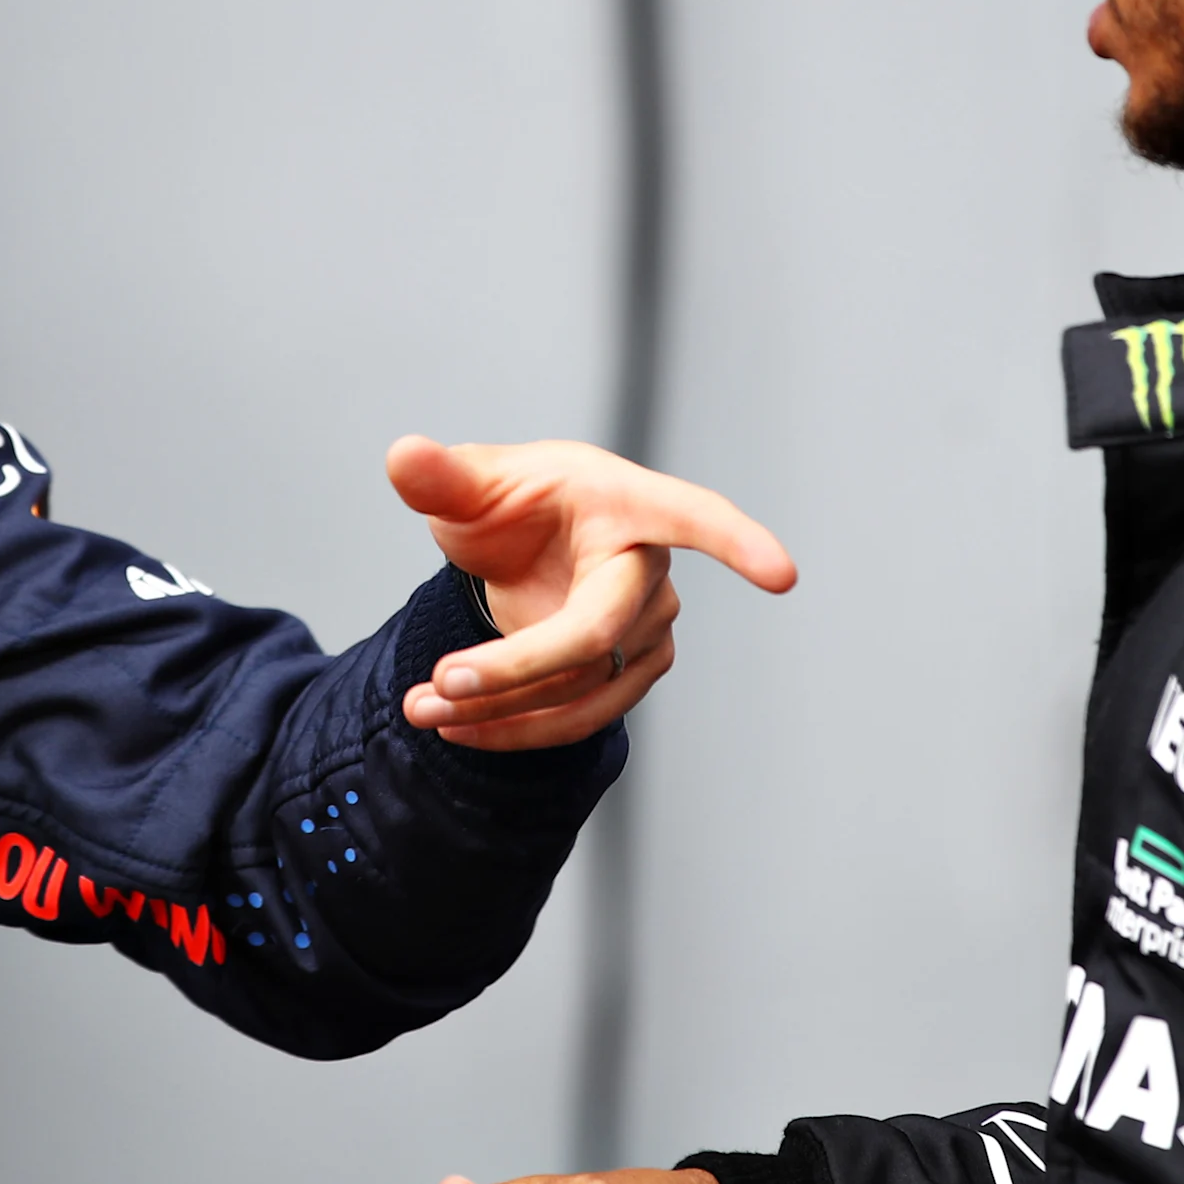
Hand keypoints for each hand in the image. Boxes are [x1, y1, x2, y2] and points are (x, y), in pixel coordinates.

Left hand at [387, 437, 796, 749]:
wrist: (523, 550)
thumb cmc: (512, 502)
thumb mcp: (470, 484)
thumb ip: (440, 476)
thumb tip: (401, 455)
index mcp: (625, 501)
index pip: (692, 516)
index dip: (736, 543)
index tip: (782, 574)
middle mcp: (649, 569)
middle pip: (595, 633)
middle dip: (514, 666)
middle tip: (438, 686)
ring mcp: (649, 629)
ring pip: (581, 688)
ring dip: (499, 710)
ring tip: (419, 711)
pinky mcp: (629, 674)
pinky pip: (577, 715)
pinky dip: (511, 727)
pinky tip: (454, 725)